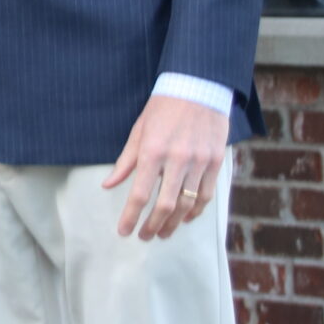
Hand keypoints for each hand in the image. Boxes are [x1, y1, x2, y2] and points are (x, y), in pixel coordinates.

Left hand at [103, 94, 229, 240]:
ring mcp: (199, 161)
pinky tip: (186, 218)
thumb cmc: (163, 108)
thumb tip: (108, 184)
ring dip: (174, 223)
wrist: (198, 87)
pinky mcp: (215, 161)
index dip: (131, 216)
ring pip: (187, 204)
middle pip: (165, 205)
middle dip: (153, 225)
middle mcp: (177, 159)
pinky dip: (196, 210)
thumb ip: (125, 161)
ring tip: (163, 233)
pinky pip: (206, 195)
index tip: (124, 231)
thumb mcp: (139, 131)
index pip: (140, 193)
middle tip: (144, 236)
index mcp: (153, 151)